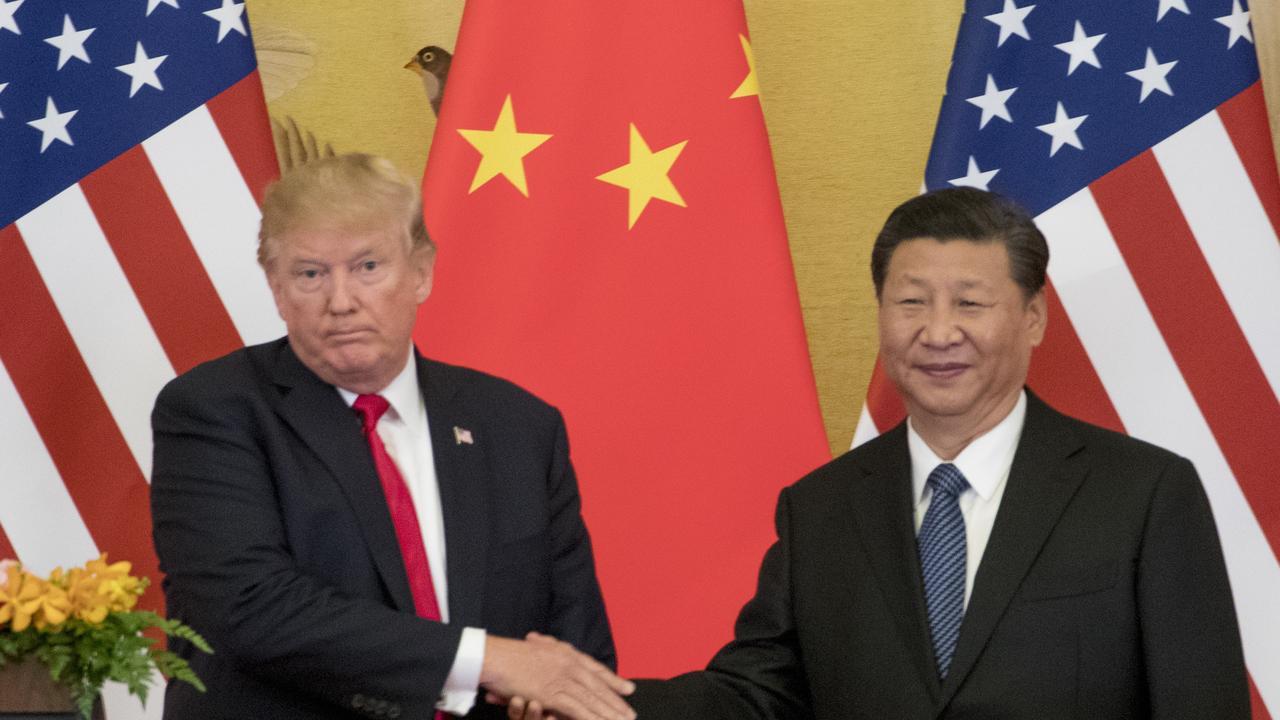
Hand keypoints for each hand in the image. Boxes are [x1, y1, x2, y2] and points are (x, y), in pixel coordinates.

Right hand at [480, 632, 634, 719]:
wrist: (495, 657)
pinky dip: (591, 718)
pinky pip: (577, 710)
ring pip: (591, 699)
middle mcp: (569, 665)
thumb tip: (552, 647)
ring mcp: (562, 679)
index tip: (628, 688)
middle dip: (616, 701)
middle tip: (631, 713)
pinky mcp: (552, 694)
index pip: (595, 669)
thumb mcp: (536, 647)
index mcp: (566, 654)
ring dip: (609, 713)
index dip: (613, 680)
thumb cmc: (510, 654)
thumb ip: (549, 648)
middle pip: (598, 686)